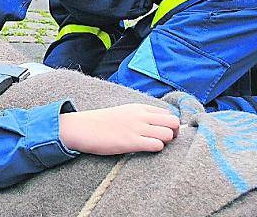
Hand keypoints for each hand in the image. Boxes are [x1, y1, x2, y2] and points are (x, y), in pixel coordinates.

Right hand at [59, 103, 179, 154]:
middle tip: (163, 141)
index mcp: (139, 107)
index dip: (168, 124)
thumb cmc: (101, 123)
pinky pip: (157, 145)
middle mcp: (140, 116)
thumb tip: (155, 124)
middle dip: (174, 133)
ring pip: (169, 134)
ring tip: (152, 146)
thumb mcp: (123, 112)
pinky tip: (145, 149)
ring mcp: (136, 128)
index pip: (167, 113)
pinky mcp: (131, 142)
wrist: (82, 128)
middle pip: (173, 122)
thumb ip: (139, 115)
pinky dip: (156, 149)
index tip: (161, 132)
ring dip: (166, 142)